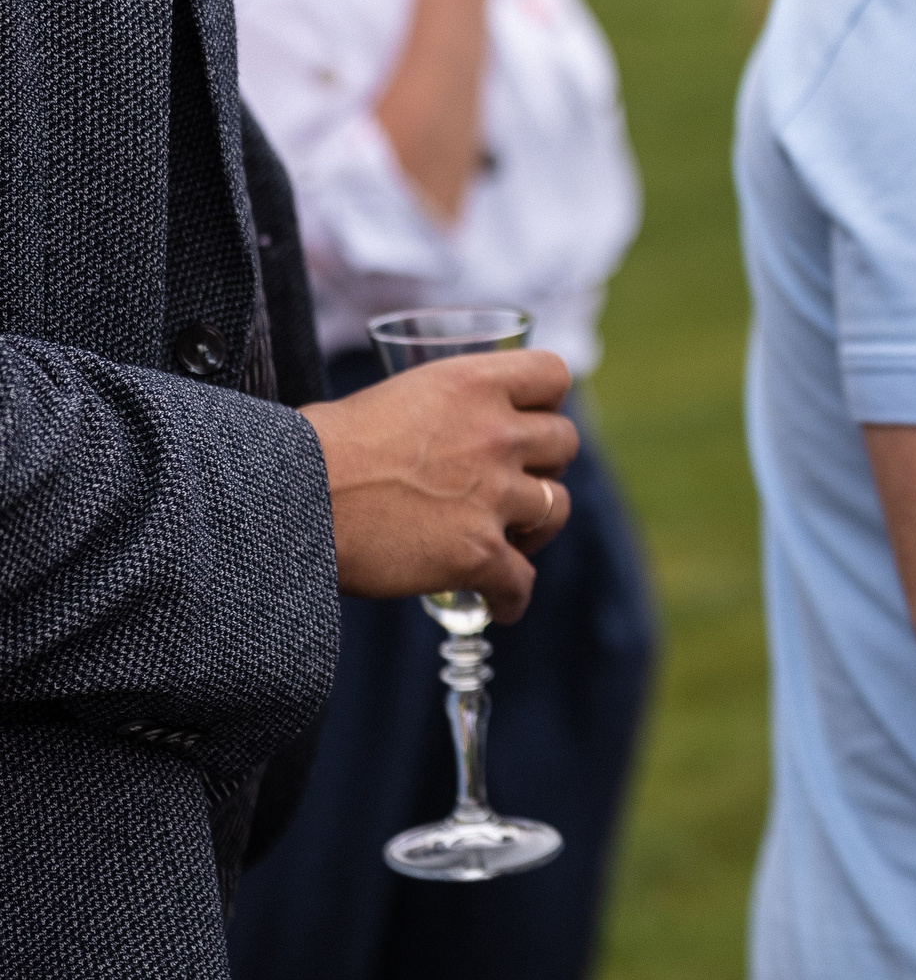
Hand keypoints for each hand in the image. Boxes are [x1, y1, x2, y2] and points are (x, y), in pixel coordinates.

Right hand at [302, 350, 579, 622]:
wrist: (288, 501)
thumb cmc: (314, 449)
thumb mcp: (388, 398)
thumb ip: (434, 410)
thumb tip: (430, 431)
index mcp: (472, 383)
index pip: (553, 375)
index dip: (547, 400)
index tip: (531, 417)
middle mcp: (494, 433)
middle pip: (564, 444)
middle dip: (545, 464)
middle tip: (517, 482)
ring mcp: (492, 495)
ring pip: (556, 508)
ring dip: (538, 526)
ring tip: (513, 540)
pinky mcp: (478, 553)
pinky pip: (521, 580)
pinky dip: (511, 596)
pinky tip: (499, 604)